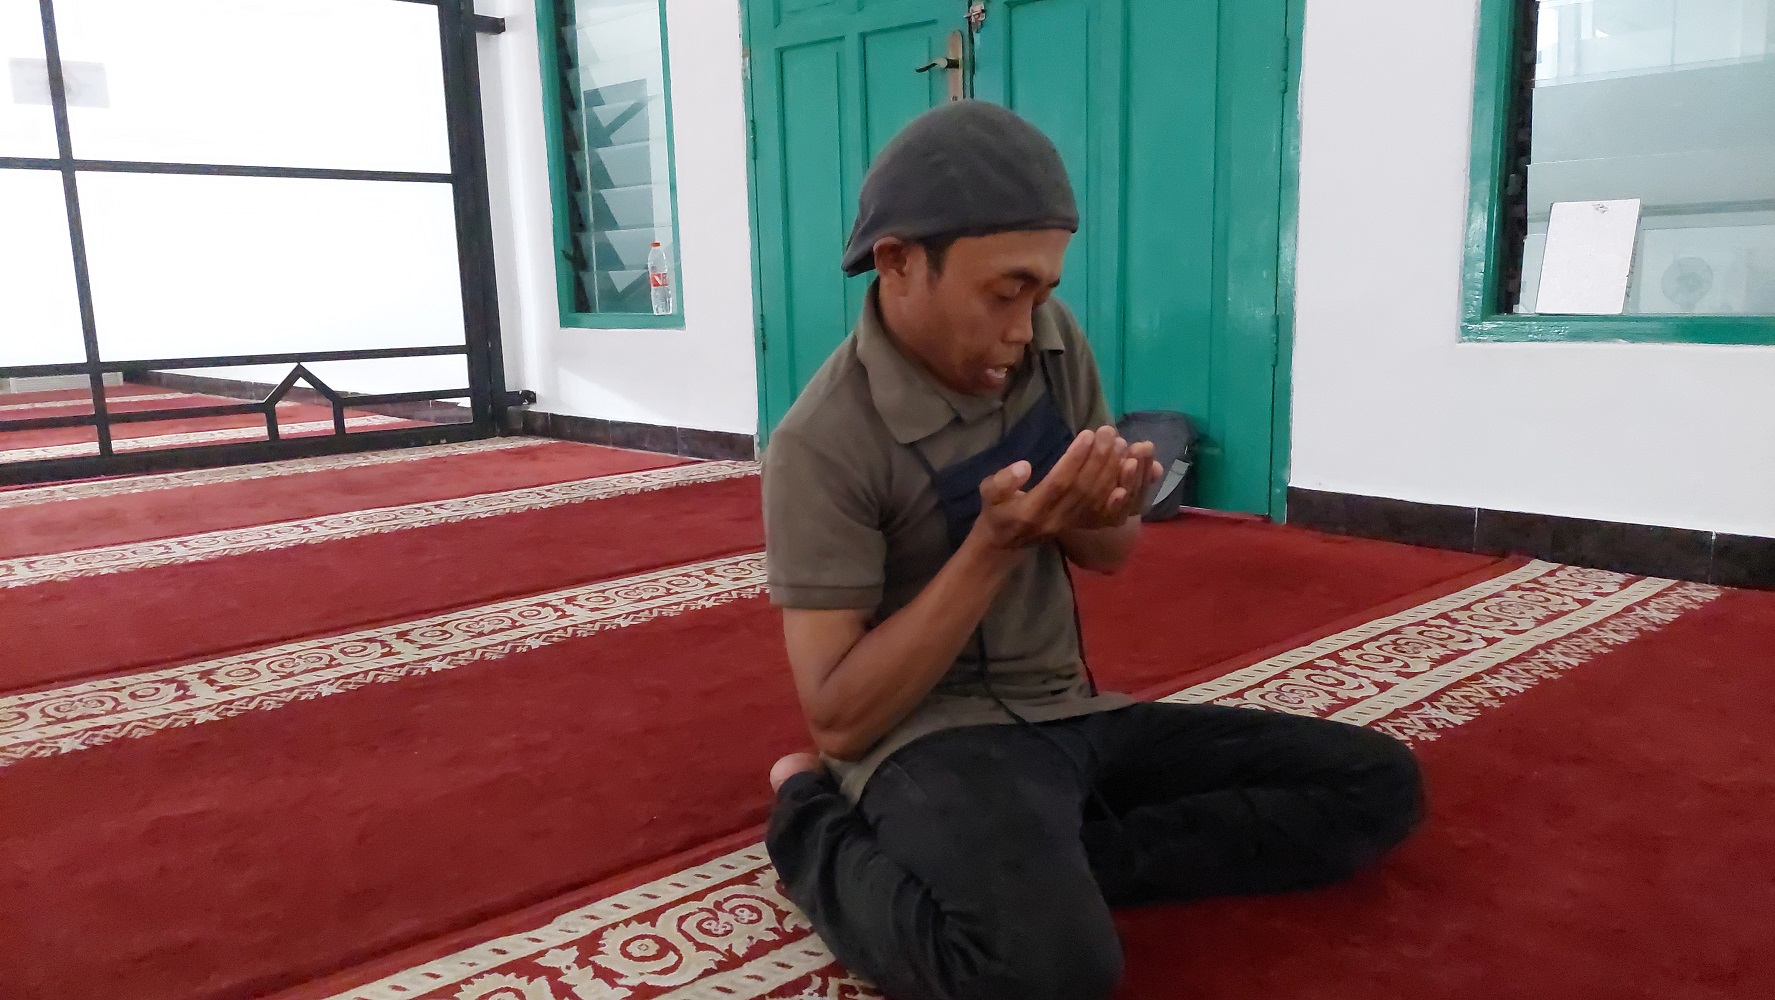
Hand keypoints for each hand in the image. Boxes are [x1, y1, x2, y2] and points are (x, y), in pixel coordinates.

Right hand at [970, 427, 1163, 549]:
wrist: (1008, 541)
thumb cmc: (998, 510)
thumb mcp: (988, 494)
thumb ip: (1002, 481)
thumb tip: (1024, 466)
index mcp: (1032, 511)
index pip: (1059, 483)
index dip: (1075, 460)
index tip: (1087, 435)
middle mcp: (1057, 520)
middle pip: (1085, 489)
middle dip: (1100, 459)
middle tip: (1109, 432)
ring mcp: (1074, 525)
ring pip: (1101, 499)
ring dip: (1115, 471)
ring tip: (1122, 443)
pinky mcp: (1085, 525)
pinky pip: (1110, 512)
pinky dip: (1126, 493)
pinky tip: (1134, 471)